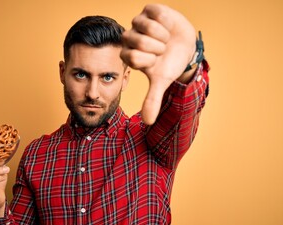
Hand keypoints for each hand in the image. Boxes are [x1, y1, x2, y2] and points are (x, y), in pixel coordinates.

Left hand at [120, 4, 196, 124]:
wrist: (185, 48)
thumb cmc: (170, 64)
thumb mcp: (161, 81)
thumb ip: (152, 99)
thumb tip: (148, 122)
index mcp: (129, 54)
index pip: (130, 56)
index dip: (148, 60)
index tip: (156, 61)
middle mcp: (131, 37)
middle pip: (134, 40)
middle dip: (154, 47)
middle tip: (162, 50)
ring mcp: (140, 22)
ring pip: (143, 25)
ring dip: (161, 35)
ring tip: (166, 39)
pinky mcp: (150, 10)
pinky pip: (154, 12)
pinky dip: (165, 21)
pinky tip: (168, 27)